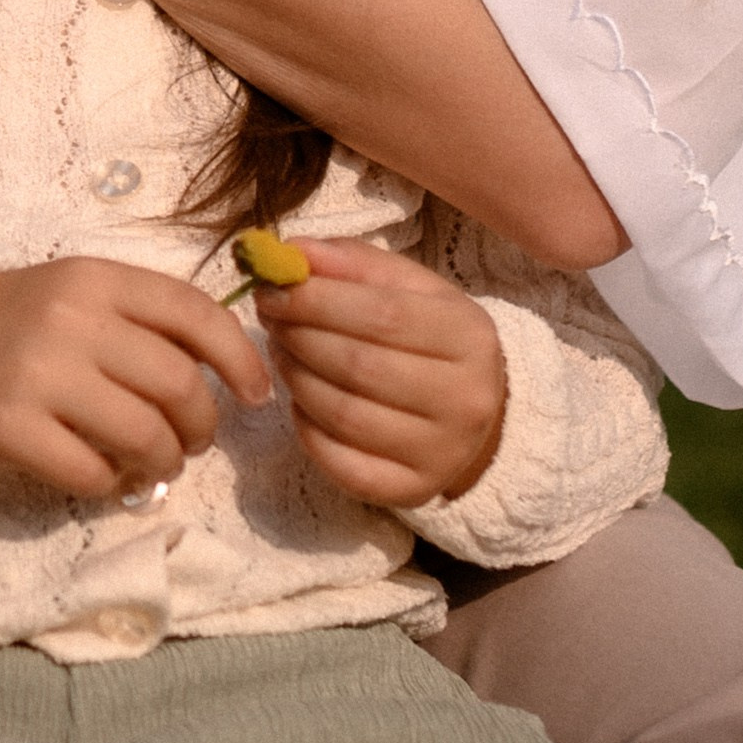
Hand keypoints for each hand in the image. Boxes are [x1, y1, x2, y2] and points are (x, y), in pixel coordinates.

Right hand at [0, 258, 271, 500]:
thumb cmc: (12, 326)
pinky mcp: (10, 429)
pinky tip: (105, 475)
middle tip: (192, 440)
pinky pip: (90, 471)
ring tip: (157, 464)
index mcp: (94, 277)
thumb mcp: (75, 293)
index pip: (193, 312)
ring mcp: (38, 375)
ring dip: (165, 461)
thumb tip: (220, 369)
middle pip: (178, 383)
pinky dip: (112, 483)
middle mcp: (71, 319)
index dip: (239, 358)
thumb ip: (140, 317)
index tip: (255, 393)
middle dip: (201, 424)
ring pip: (143, 433)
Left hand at [255, 241, 506, 506]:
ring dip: (295, 378)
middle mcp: (465, 399)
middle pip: (359, 365)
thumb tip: (294, 251)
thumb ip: (354, 264)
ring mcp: (440, 453)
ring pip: (344, 414)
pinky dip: (307, 429)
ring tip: (280, 351)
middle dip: (299, 336)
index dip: (317, 300)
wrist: (474, 413)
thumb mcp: (410, 290)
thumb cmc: (431, 339)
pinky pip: (340, 463)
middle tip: (269, 316)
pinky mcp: (412, 491)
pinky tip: (300, 401)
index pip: (382, 314)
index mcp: (470, 337)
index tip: (272, 287)